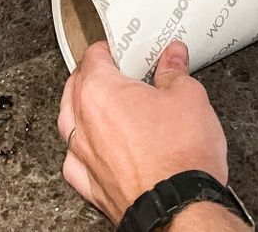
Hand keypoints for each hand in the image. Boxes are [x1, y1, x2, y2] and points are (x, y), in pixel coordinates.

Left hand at [58, 40, 229, 224]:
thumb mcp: (187, 96)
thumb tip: (173, 59)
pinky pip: (76, 160)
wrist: (179, 209)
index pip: (93, 56)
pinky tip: (97, 148)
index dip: (109, 48)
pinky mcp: (91, 187)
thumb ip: (174, 72)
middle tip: (117, 72)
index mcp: (100, 91)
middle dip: (93, 75)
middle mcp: (83, 123)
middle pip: (75, 86)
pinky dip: (84, 150)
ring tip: (104, 106)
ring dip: (82, 110)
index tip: (121, 49)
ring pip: (69, 123)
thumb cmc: (179, 157)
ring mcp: (84, 157)